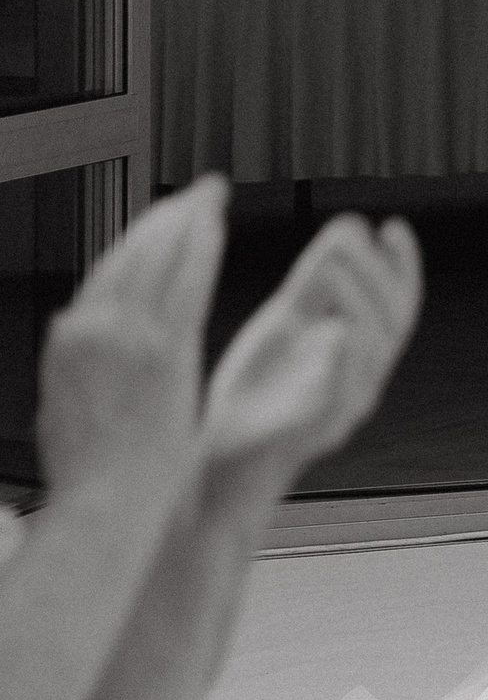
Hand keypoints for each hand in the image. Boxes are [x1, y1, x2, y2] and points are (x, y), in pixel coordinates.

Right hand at [36, 180, 227, 510]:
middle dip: (166, 215)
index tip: (159, 220)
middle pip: (133, 251)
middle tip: (193, 193)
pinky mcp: (168, 347)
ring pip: (160, 254)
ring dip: (185, 218)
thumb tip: (71, 329)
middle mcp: (95, 327)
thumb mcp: (59, 405)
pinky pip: (187, 278)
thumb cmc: (90, 472)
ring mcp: (132, 334)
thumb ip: (70, 362)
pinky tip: (216, 223)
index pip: (107, 270)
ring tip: (208, 197)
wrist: (105, 506)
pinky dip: (201, 243)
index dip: (137, 238)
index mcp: (69, 340)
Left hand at [202, 216, 422, 483]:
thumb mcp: (285, 325)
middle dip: (378, 272)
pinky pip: (345, 395)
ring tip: (334, 268)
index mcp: (357, 352)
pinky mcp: (317, 430)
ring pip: (374, 351)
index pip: (398, 303)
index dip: (403, 265)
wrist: (221, 460)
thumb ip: (314, 283)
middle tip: (352, 237)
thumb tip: (346, 229)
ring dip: (360, 301)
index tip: (391, 226)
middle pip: (394, 320)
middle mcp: (362, 378)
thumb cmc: (256, 393)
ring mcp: (344, 406)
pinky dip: (348, 361)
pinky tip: (340, 330)